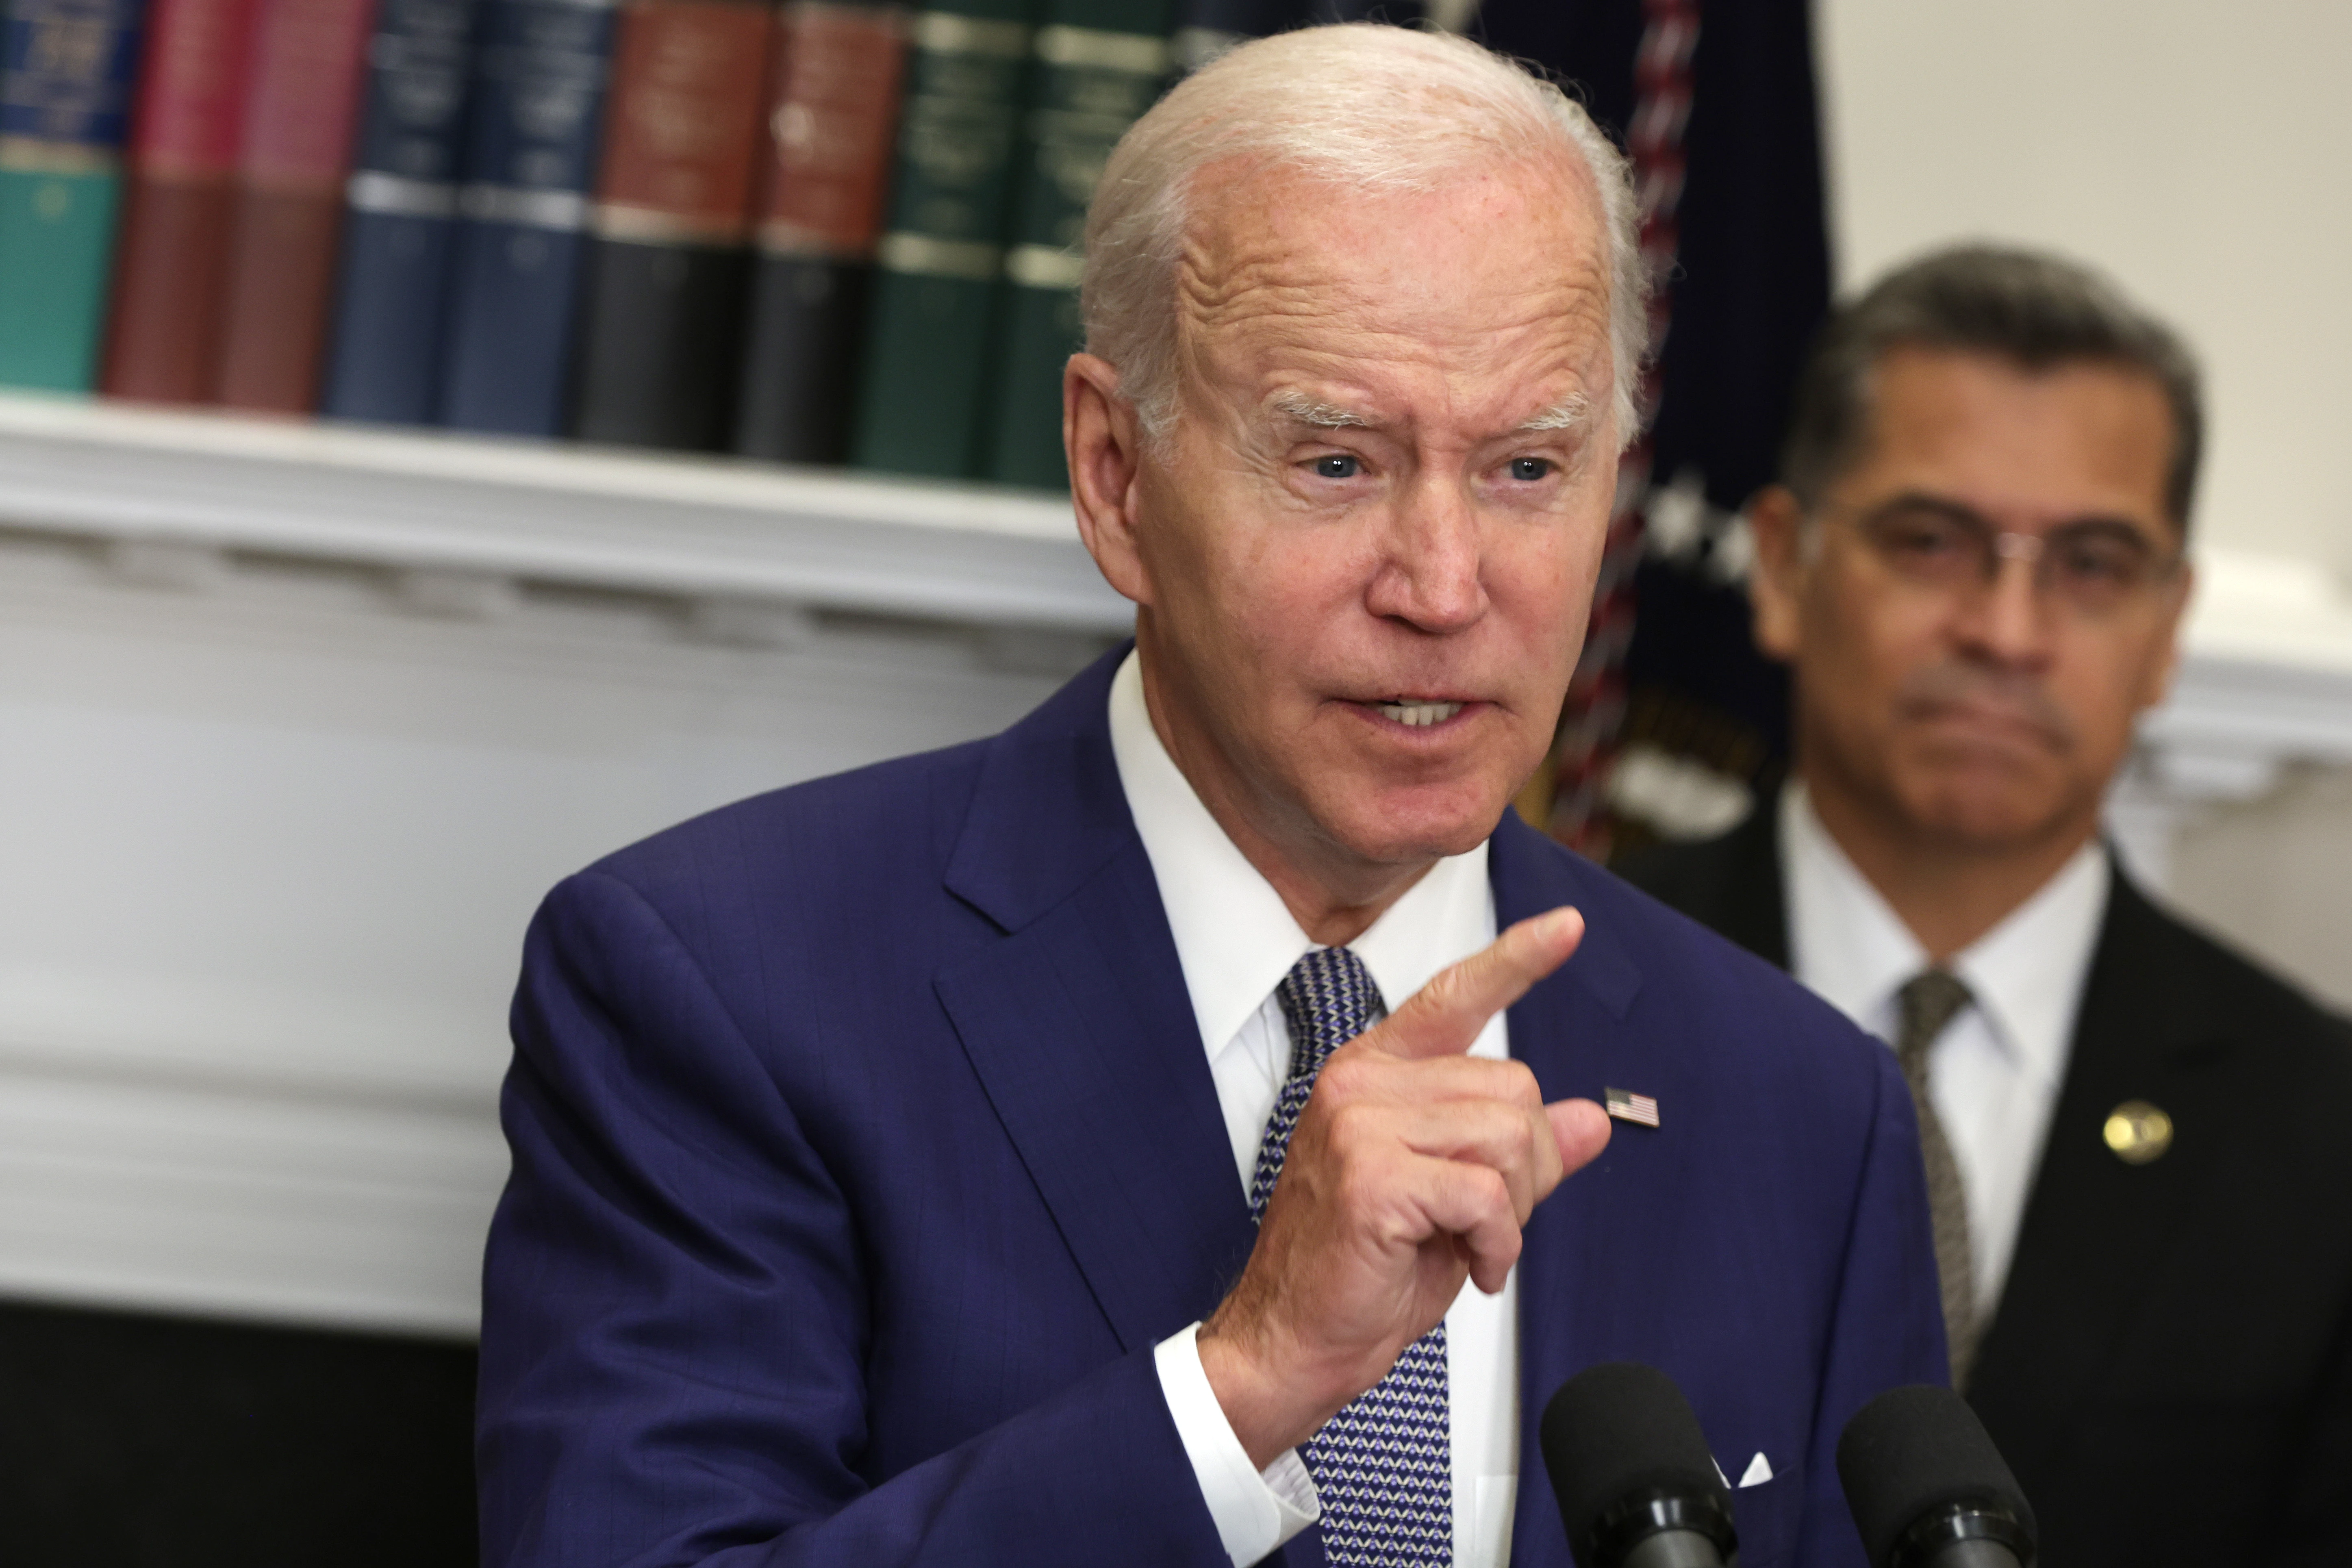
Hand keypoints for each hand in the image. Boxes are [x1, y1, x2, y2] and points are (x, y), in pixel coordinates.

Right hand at [1196, 905, 1613, 1466]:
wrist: (1291, 1341)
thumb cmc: (1358, 1273)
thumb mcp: (1455, 1202)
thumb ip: (1518, 1153)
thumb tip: (1589, 1119)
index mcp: (1374, 1074)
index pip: (1452, 997)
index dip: (1515, 960)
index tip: (1566, 927)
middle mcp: (1361, 1083)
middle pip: (1512, 1087)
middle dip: (1526, 1167)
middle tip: (1487, 1221)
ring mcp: (1360, 1123)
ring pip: (1507, 1137)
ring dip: (1512, 1209)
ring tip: (1470, 1243)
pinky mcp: (1373, 1175)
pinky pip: (1487, 1193)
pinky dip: (1498, 1241)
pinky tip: (1471, 1266)